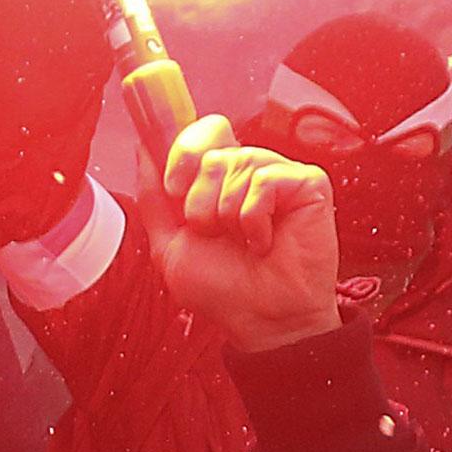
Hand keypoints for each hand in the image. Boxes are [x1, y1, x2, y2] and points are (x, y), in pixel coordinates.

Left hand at [148, 116, 339, 352]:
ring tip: (241, 242)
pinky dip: (254, 218)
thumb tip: (143, 147)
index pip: (201, 132)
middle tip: (211, 230)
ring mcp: (280, 176)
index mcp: (220, 179)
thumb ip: (153, 196)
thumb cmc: (222, 289)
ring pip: (236, 162)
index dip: (182, 151)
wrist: (261, 319)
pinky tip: (264, 242)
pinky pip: (266, 180)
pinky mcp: (309, 185)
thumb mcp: (168, 243)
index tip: (174, 188)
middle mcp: (249, 171)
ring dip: (226, 213)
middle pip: (213, 148)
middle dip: (199, 197)